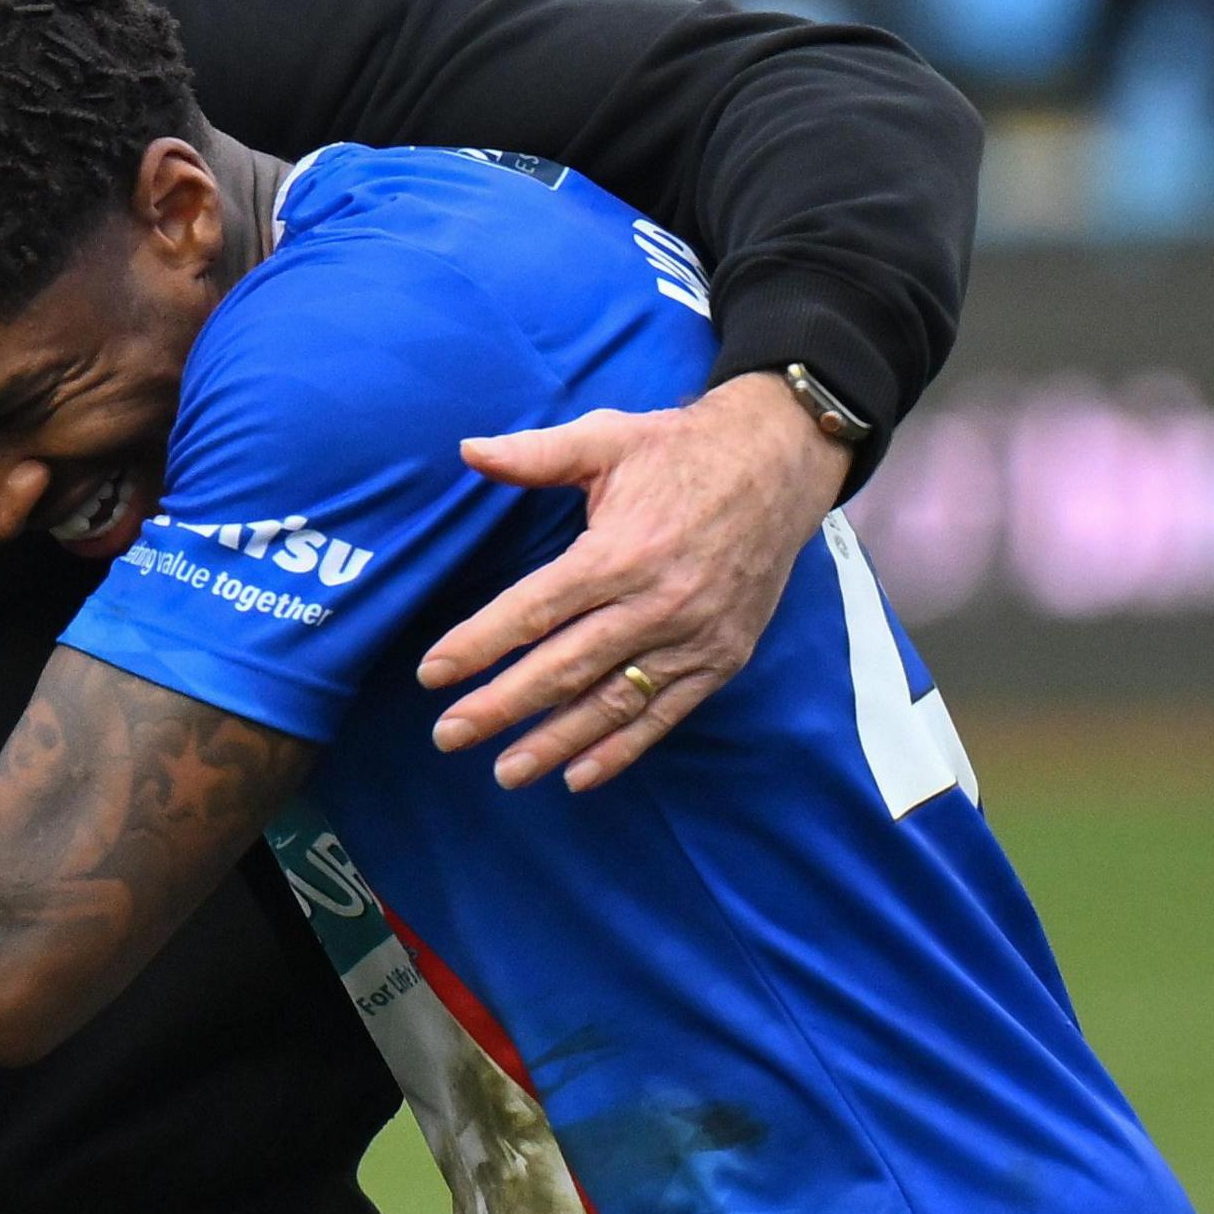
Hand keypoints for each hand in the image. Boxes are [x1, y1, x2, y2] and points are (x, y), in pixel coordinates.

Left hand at [415, 373, 848, 792]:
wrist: (781, 465)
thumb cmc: (681, 451)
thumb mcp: (608, 438)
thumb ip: (535, 454)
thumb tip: (467, 450)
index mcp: (620, 551)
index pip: (535, 609)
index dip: (480, 644)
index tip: (432, 674)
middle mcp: (656, 604)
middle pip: (565, 667)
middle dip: (502, 706)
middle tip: (448, 736)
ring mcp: (693, 638)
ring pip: (612, 702)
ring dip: (555, 742)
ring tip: (505, 772)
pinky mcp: (722, 658)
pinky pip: (665, 714)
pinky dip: (622, 749)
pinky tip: (578, 776)